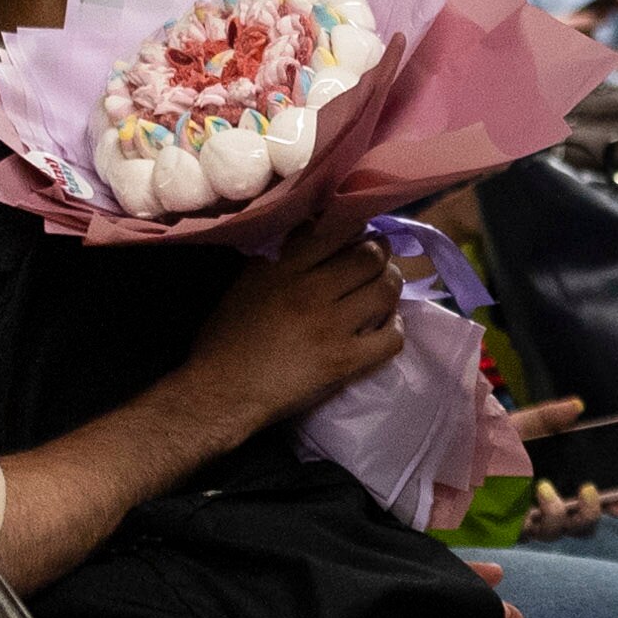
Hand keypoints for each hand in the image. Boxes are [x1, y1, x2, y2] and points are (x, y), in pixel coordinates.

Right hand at [188, 222, 403, 433]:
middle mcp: (310, 291)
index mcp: (283, 268)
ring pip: (385, 291)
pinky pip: (392, 338)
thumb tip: (317, 229)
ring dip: (392, 285)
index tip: (359, 232)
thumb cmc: (228, 337)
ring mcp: (331, 326)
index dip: (356, 226)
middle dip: (381, 253)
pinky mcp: (344, 360)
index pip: (335, 230)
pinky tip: (386, 326)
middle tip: (378, 260)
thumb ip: (283, 255)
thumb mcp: (249, 282)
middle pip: (369, 256)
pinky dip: (396, 328)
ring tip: (384, 288)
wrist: (221, 392)